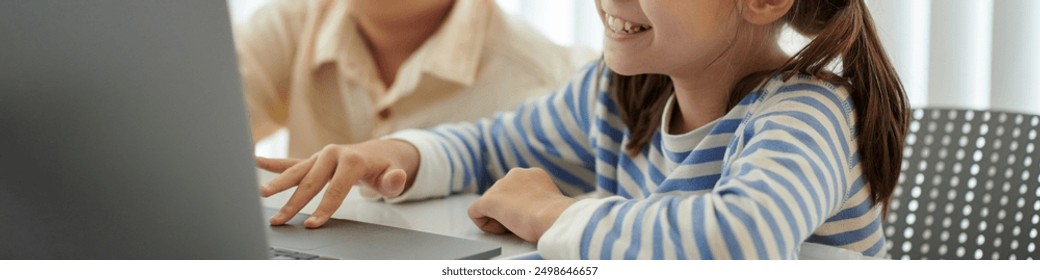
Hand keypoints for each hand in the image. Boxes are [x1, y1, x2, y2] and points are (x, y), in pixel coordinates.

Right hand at [257, 140, 418, 227]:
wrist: (379, 152)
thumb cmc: (384, 168)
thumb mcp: (393, 175)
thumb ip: (394, 181)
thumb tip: (396, 178)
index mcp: (350, 160)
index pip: (335, 189)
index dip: (324, 208)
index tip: (313, 224)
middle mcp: (332, 155)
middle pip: (311, 182)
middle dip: (294, 202)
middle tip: (280, 219)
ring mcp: (320, 156)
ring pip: (297, 172)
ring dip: (278, 184)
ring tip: (261, 194)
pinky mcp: (313, 160)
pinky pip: (291, 162)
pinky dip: (274, 163)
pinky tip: (256, 160)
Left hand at [467, 168, 576, 242]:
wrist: (553, 217)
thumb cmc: (557, 216)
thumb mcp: (551, 202)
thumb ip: (540, 200)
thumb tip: (535, 210)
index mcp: (533, 174)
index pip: (517, 190)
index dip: (522, 207)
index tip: (532, 217)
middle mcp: (515, 174)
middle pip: (502, 195)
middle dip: (508, 210)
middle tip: (523, 224)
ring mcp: (500, 185)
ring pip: (490, 205)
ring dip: (499, 218)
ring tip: (516, 226)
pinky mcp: (489, 200)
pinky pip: (476, 213)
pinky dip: (486, 224)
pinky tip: (502, 229)